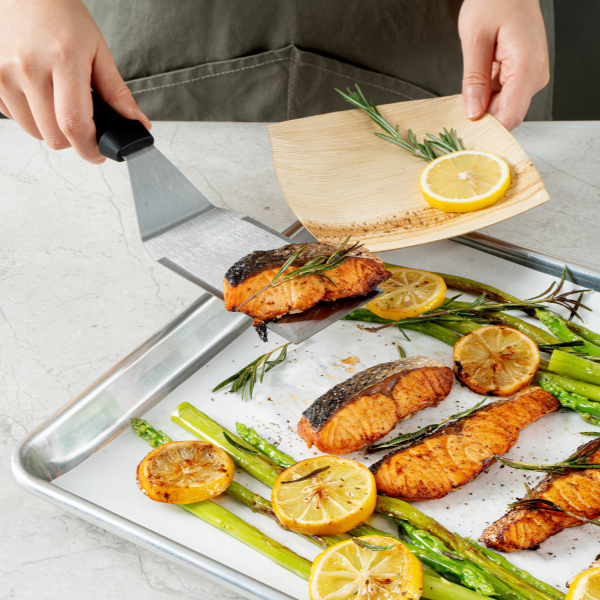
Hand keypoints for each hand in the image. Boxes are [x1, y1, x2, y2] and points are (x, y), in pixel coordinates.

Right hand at [0, 0, 150, 162]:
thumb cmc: (61, 15)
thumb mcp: (97, 49)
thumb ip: (117, 92)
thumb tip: (137, 123)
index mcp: (63, 60)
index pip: (75, 125)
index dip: (90, 148)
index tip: (100, 153)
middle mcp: (28, 68)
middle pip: (55, 137)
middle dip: (75, 139)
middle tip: (84, 124)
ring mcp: (3, 74)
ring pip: (35, 132)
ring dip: (52, 128)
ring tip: (60, 102)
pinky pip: (15, 118)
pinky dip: (32, 116)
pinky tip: (39, 94)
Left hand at [459, 0, 549, 130]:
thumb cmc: (495, 1)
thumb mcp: (475, 39)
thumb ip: (474, 79)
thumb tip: (473, 112)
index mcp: (526, 67)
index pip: (511, 116)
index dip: (489, 130)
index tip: (467, 134)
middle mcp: (534, 76)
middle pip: (507, 115)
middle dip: (482, 119)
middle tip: (457, 114)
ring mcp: (531, 76)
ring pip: (503, 108)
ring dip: (483, 107)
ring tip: (467, 93)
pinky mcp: (524, 75)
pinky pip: (504, 96)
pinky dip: (487, 97)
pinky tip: (475, 88)